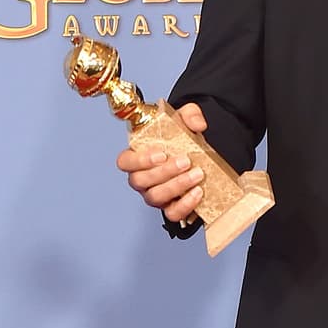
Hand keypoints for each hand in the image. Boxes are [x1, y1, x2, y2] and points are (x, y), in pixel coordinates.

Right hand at [117, 102, 207, 224]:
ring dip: (176, 186)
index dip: (139, 160)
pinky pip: (172, 213)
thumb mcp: (186, 121)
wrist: (203, 158)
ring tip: (196, 175)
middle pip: (140, 181)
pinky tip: (198, 193)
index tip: (161, 154)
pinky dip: (185, 205)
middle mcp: (142, 179)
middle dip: (164, 172)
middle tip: (186, 161)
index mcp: (138, 157)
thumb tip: (198, 123)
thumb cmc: (185, 141)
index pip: (124, 162)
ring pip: (155, 197)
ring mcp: (155, 195)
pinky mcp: (171, 208)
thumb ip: (190, 114)